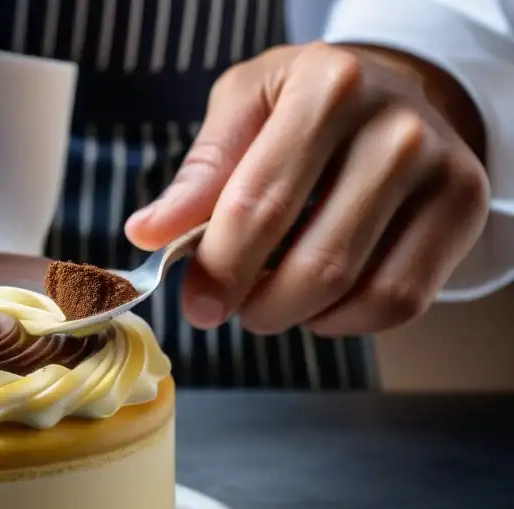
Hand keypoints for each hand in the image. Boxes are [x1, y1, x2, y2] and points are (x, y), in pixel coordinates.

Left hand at [124, 42, 489, 335]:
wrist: (392, 94)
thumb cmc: (302, 105)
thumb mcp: (242, 110)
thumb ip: (198, 174)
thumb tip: (147, 234)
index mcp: (327, 89)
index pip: (258, 207)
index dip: (219, 271)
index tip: (196, 304)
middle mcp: (396, 128)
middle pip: (314, 264)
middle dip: (257, 306)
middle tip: (232, 307)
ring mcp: (440, 171)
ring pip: (356, 291)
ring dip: (297, 315)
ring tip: (272, 296)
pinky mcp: (462, 210)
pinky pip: (399, 302)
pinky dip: (345, 320)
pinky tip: (321, 299)